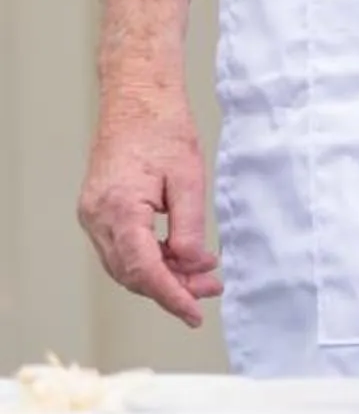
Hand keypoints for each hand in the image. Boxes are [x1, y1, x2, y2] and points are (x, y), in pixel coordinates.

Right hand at [78, 85, 220, 327]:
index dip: (171, 296)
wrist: (137, 100)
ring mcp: (93, 216)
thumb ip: (189, 227)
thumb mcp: (189, 179)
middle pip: (132, 273)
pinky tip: (181, 257)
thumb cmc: (163, 130)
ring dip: (163, 274)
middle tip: (211, 290)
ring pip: (126, 264)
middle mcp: (97, 218)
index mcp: (118, 210)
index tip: (194, 314)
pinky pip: (123, 248)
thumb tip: (194, 266)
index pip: (143, 270)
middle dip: (172, 287)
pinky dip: (152, 257)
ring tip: (204, 277)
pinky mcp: (99, 212)